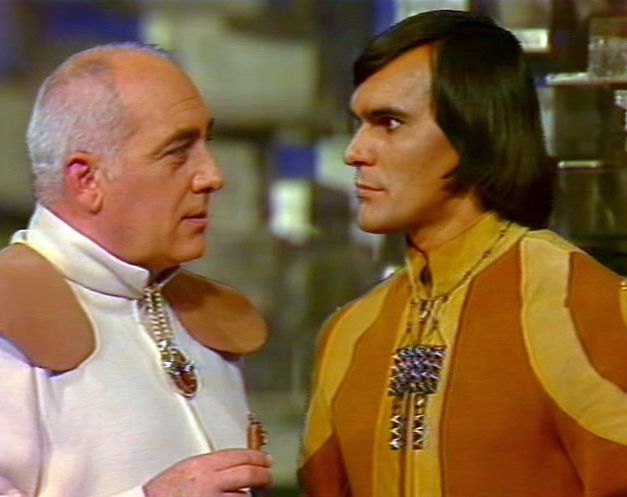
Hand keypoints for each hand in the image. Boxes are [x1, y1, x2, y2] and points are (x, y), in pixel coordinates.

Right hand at [143, 448, 272, 496]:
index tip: (266, 459)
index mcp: (202, 465)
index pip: (239, 455)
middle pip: (248, 473)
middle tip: (268, 475)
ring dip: (249, 494)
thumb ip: (209, 466)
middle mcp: (210, 482)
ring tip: (252, 493)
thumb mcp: (186, 468)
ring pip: (244, 496)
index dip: (257, 457)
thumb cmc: (161, 492)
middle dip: (263, 474)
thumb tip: (233, 466)